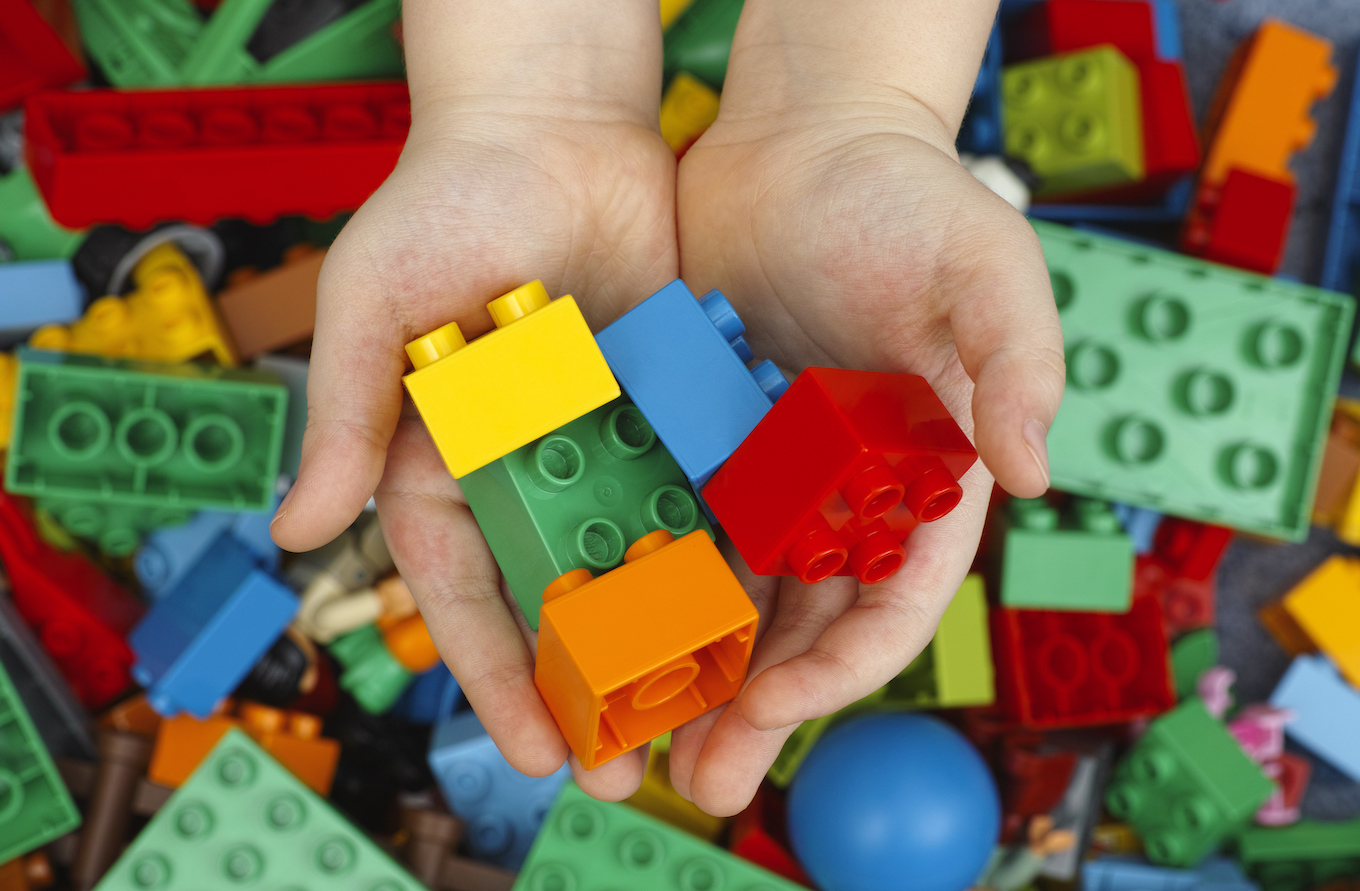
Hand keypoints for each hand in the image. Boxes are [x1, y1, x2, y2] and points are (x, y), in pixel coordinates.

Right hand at [270, 0, 677, 800]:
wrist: (554, 124)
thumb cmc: (445, 201)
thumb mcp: (375, 304)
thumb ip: (343, 415)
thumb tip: (294, 532)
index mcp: (444, 459)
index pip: (464, 590)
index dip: (496, 674)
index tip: (537, 748)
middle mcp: (524, 465)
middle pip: (555, 596)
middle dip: (586, 683)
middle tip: (625, 765)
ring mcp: (600, 440)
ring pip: (631, 558)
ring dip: (661, 636)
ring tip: (701, 713)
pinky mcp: (666, 406)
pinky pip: (692, 488)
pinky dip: (716, 545)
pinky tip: (754, 609)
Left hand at [667, 15, 1065, 813]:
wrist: (807, 139)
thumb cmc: (909, 196)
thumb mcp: (986, 263)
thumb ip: (1016, 362)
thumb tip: (1035, 475)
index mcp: (927, 474)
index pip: (894, 600)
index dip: (841, 665)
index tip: (776, 706)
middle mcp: (853, 492)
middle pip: (808, 625)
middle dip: (760, 708)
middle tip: (702, 783)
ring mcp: (780, 472)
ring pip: (741, 597)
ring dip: (701, 672)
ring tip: (644, 743)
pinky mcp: (714, 438)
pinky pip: (685, 526)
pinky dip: (658, 584)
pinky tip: (608, 634)